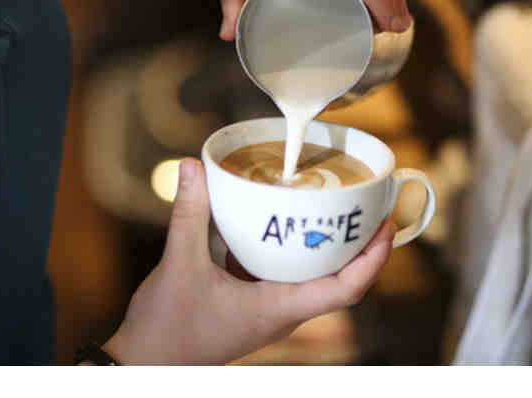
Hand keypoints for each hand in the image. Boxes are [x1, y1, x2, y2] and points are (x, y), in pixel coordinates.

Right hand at [103, 158, 395, 363]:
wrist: (145, 362)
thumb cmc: (167, 329)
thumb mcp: (180, 265)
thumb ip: (189, 214)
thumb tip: (194, 168)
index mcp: (279, 308)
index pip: (345, 289)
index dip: (373, 259)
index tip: (385, 226)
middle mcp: (282, 309)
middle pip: (338, 279)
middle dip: (357, 246)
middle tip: (364, 206)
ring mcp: (269, 307)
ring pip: (312, 276)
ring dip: (326, 246)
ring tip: (333, 206)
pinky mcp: (253, 301)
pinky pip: (285, 273)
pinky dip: (292, 249)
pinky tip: (281, 222)